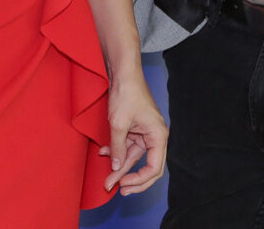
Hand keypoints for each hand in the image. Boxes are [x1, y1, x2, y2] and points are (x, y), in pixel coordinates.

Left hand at [100, 75, 167, 195]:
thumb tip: (116, 168)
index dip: (139, 180)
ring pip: (134, 157)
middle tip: (118, 191)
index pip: (154, 168)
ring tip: (107, 180)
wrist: (123, 73)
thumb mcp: (118, 124)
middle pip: (147, 167)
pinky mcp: (136, 129)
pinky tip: (104, 153)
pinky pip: (128, 146)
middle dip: (132, 179)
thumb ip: (118, 148)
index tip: (123, 184)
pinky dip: (117, 151)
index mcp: (158, 136)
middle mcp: (155, 137)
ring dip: (120, 167)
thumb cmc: (126, 94)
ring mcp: (145, 133)